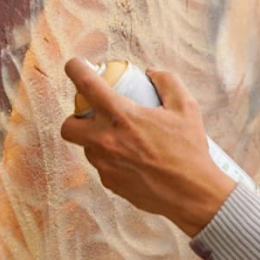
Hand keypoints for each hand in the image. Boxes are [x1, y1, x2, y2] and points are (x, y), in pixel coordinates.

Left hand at [60, 59, 236, 235]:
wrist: (192, 193)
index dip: (75, 69)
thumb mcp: (187, 107)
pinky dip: (112, 160)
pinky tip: (134, 160)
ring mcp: (105, 165)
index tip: (75, 66)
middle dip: (75, 118)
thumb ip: (167, 82)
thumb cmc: (189, 150)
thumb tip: (151, 73)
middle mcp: (106, 140)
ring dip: (97, 140)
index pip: (86, 85)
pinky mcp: (110, 183)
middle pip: (68, 126)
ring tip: (124, 140)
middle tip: (94, 116)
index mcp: (122, 116)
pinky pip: (103, 166)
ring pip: (87, 148)